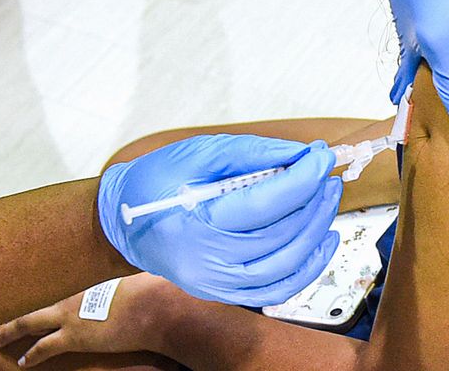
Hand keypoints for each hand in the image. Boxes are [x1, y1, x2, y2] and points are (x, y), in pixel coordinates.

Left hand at [0, 274, 180, 367]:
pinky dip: (31, 355)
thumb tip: (132, 270)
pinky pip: (43, 348)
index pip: (53, 286)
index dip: (38, 291)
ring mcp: (68, 316)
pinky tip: (21, 362)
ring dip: (11, 331)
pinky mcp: (73, 337)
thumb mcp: (131, 278)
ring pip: (28, 322)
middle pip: (32, 301)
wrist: (149, 308)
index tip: (27, 289)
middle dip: (13, 309)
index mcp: (82, 281)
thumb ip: (122, 277)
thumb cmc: (146, 291)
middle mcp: (69, 296)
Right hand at [97, 134, 341, 306]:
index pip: (263, 204)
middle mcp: (206, 261)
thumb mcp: (197, 153)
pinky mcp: (223, 293)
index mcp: (194, 221)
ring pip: (285, 265)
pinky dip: (307, 267)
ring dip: (316, 231)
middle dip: (313, 201)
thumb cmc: (156, 181)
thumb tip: (301, 155)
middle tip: (326, 174)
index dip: (301, 180)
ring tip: (326, 200)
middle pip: (279, 235)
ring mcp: (215, 284)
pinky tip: (322, 241)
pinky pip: (277, 289)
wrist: (122, 223)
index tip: (322, 157)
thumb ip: (251, 154)